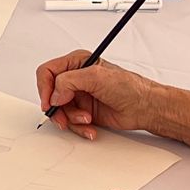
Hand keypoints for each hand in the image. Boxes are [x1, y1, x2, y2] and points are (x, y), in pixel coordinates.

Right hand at [37, 53, 161, 140]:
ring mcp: (79, 96)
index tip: (49, 103)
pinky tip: (90, 127)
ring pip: (60, 111)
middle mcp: (76, 79)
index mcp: (77, 62)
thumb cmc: (130, 87)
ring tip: (87, 119)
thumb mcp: (96, 76)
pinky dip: (78, 127)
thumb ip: (69, 81)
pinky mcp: (83, 111)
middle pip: (50, 95)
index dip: (44, 88)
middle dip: (58, 108)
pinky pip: (70, 122)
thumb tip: (54, 94)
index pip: (47, 72)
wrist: (145, 108)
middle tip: (64, 117)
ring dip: (71, 119)